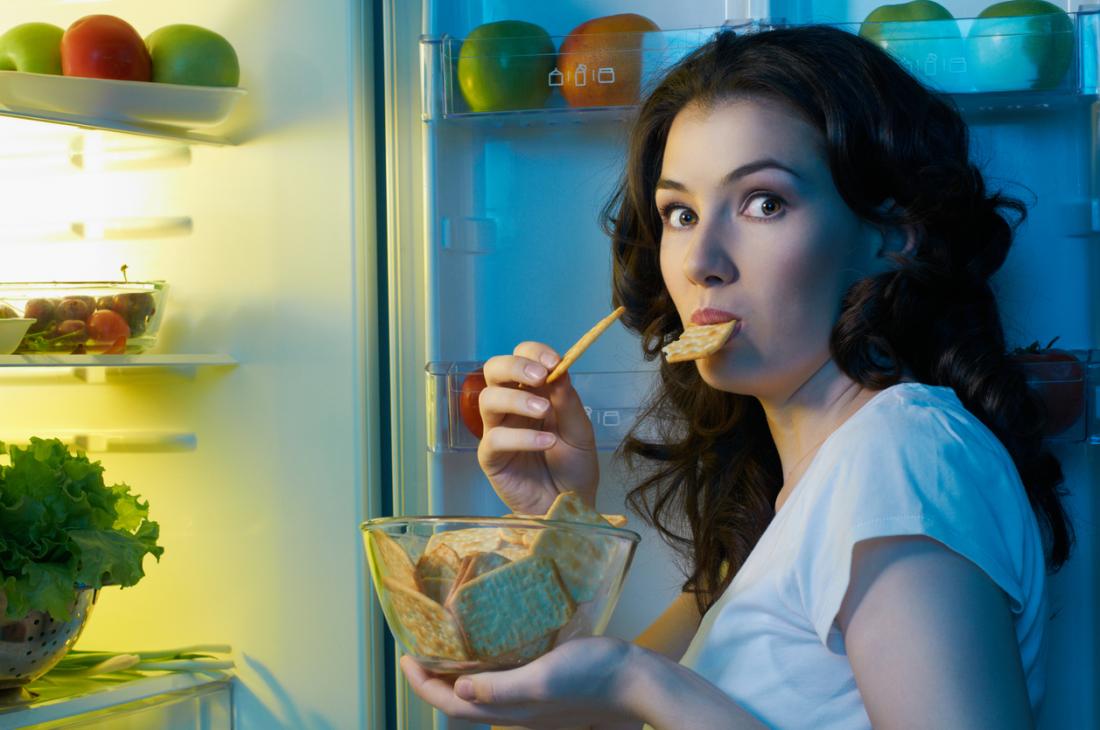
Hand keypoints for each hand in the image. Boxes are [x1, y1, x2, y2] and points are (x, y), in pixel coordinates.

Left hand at [400, 637, 639, 728]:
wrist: (637, 683)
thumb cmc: (592, 678)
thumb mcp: (543, 679)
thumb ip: (501, 688)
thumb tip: (458, 690)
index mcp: (510, 711)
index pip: (451, 705)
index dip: (422, 684)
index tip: (405, 656)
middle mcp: (516, 713)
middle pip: (461, 703)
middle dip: (435, 680)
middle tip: (421, 649)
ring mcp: (532, 704)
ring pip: (482, 695)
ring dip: (458, 676)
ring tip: (447, 647)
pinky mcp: (547, 691)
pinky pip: (503, 685)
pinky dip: (485, 670)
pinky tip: (492, 649)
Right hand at [478, 341, 598, 514]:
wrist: (571, 505)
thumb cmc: (574, 467)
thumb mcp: (580, 431)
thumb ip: (568, 401)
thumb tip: (558, 369)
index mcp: (533, 392)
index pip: (521, 357)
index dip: (533, 353)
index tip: (554, 362)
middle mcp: (511, 406)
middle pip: (493, 370)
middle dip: (514, 366)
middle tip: (540, 376)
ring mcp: (498, 430)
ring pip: (488, 399)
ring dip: (516, 399)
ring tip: (543, 412)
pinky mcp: (491, 457)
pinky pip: (495, 439)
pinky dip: (521, 437)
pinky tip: (546, 443)